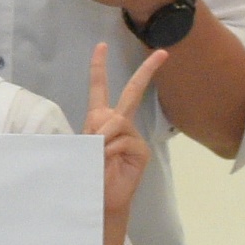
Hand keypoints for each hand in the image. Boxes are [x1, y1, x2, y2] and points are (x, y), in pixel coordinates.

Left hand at [82, 42, 168, 218]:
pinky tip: (108, 160)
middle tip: (162, 53)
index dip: (99, 67)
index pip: (99, 88)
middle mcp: (119, 123)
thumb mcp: (82, 147)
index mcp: (100, 119)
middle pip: (132, 92)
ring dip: (102, 136)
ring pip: (118, 121)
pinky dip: (110, 149)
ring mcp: (133, 136)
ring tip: (97, 154)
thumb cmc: (87, 171)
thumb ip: (94, 132)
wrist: (99, 198)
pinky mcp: (141, 150)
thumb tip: (109, 128)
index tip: (101, 46)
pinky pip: (124, 140)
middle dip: (147, 71)